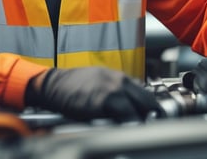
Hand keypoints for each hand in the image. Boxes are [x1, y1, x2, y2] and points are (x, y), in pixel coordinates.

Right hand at [25, 67, 160, 121]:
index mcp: (118, 77)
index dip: (151, 108)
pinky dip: (130, 123)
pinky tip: (129, 129)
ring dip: (142, 120)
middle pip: (147, 100)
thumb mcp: (99, 81)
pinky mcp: (104, 100)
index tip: (153, 119)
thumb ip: (116, 90)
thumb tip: (130, 105)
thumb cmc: (72, 86)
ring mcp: (113, 89)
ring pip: (140, 106)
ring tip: (142, 130)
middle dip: (151, 115)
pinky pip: (126, 114)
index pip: (145, 92)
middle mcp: (119, 80)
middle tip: (151, 127)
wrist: (53, 85)